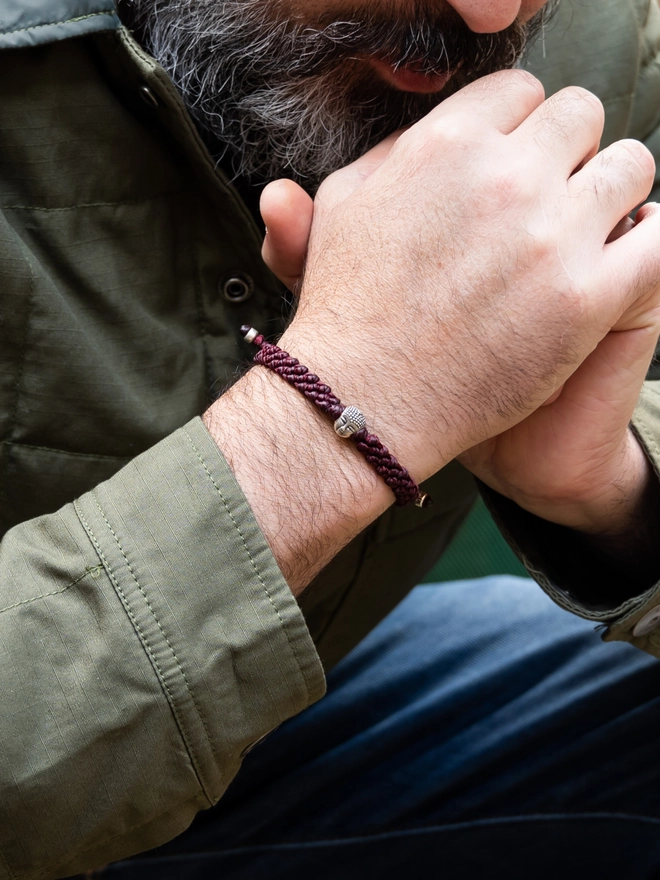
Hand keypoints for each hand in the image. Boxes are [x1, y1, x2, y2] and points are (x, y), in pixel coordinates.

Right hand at [264, 71, 659, 502]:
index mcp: (447, 144)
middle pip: (582, 117)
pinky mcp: (586, 298)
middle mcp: (505, 177)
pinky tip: (618, 268)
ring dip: (613, 194)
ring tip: (587, 235)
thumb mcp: (338, 215)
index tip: (517, 163)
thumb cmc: (348, 313)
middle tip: (552, 200)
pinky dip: (645, 246)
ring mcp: (550, 236)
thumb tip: (407, 137)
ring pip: (632, 166)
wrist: (363, 401)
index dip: (522, 129)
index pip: (522, 91)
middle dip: (569, 152)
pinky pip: (658, 241)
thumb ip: (377, 159)